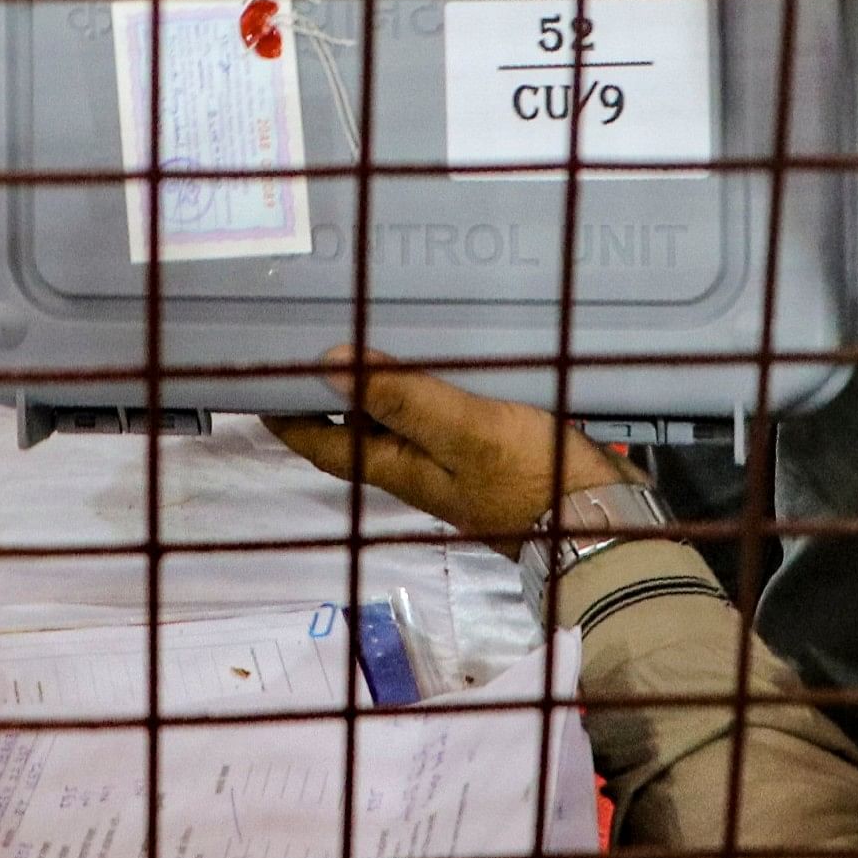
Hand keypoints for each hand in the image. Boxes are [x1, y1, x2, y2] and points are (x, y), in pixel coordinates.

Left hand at [262, 347, 631, 546]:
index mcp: (398, 469)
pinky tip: (433, 362)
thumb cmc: (529, 476)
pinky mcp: (485, 454)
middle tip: (307, 342)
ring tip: (363, 337)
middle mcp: (416, 469)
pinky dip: (419, 389)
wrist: (603, 520)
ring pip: (396, 423)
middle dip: (327, 396)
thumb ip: (400, 399)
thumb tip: (325, 367)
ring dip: (374, 390)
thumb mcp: (462, 431)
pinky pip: (434, 417)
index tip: (255, 383)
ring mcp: (452, 464)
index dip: (287, 418)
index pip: (323, 446)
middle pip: (355, 433)